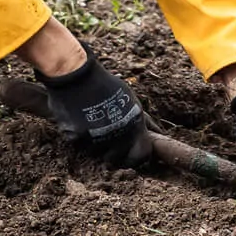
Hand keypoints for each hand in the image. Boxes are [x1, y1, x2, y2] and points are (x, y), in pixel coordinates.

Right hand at [0, 43, 152, 167]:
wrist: (76, 76)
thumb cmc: (105, 85)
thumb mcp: (131, 101)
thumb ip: (144, 121)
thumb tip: (159, 134)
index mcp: (135, 126)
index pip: (141, 156)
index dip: (136, 157)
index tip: (131, 154)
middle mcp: (118, 135)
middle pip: (117, 160)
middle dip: (113, 153)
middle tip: (107, 138)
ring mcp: (97, 139)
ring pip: (97, 154)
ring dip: (95, 144)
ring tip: (92, 123)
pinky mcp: (77, 139)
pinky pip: (80, 146)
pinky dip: (79, 138)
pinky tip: (79, 121)